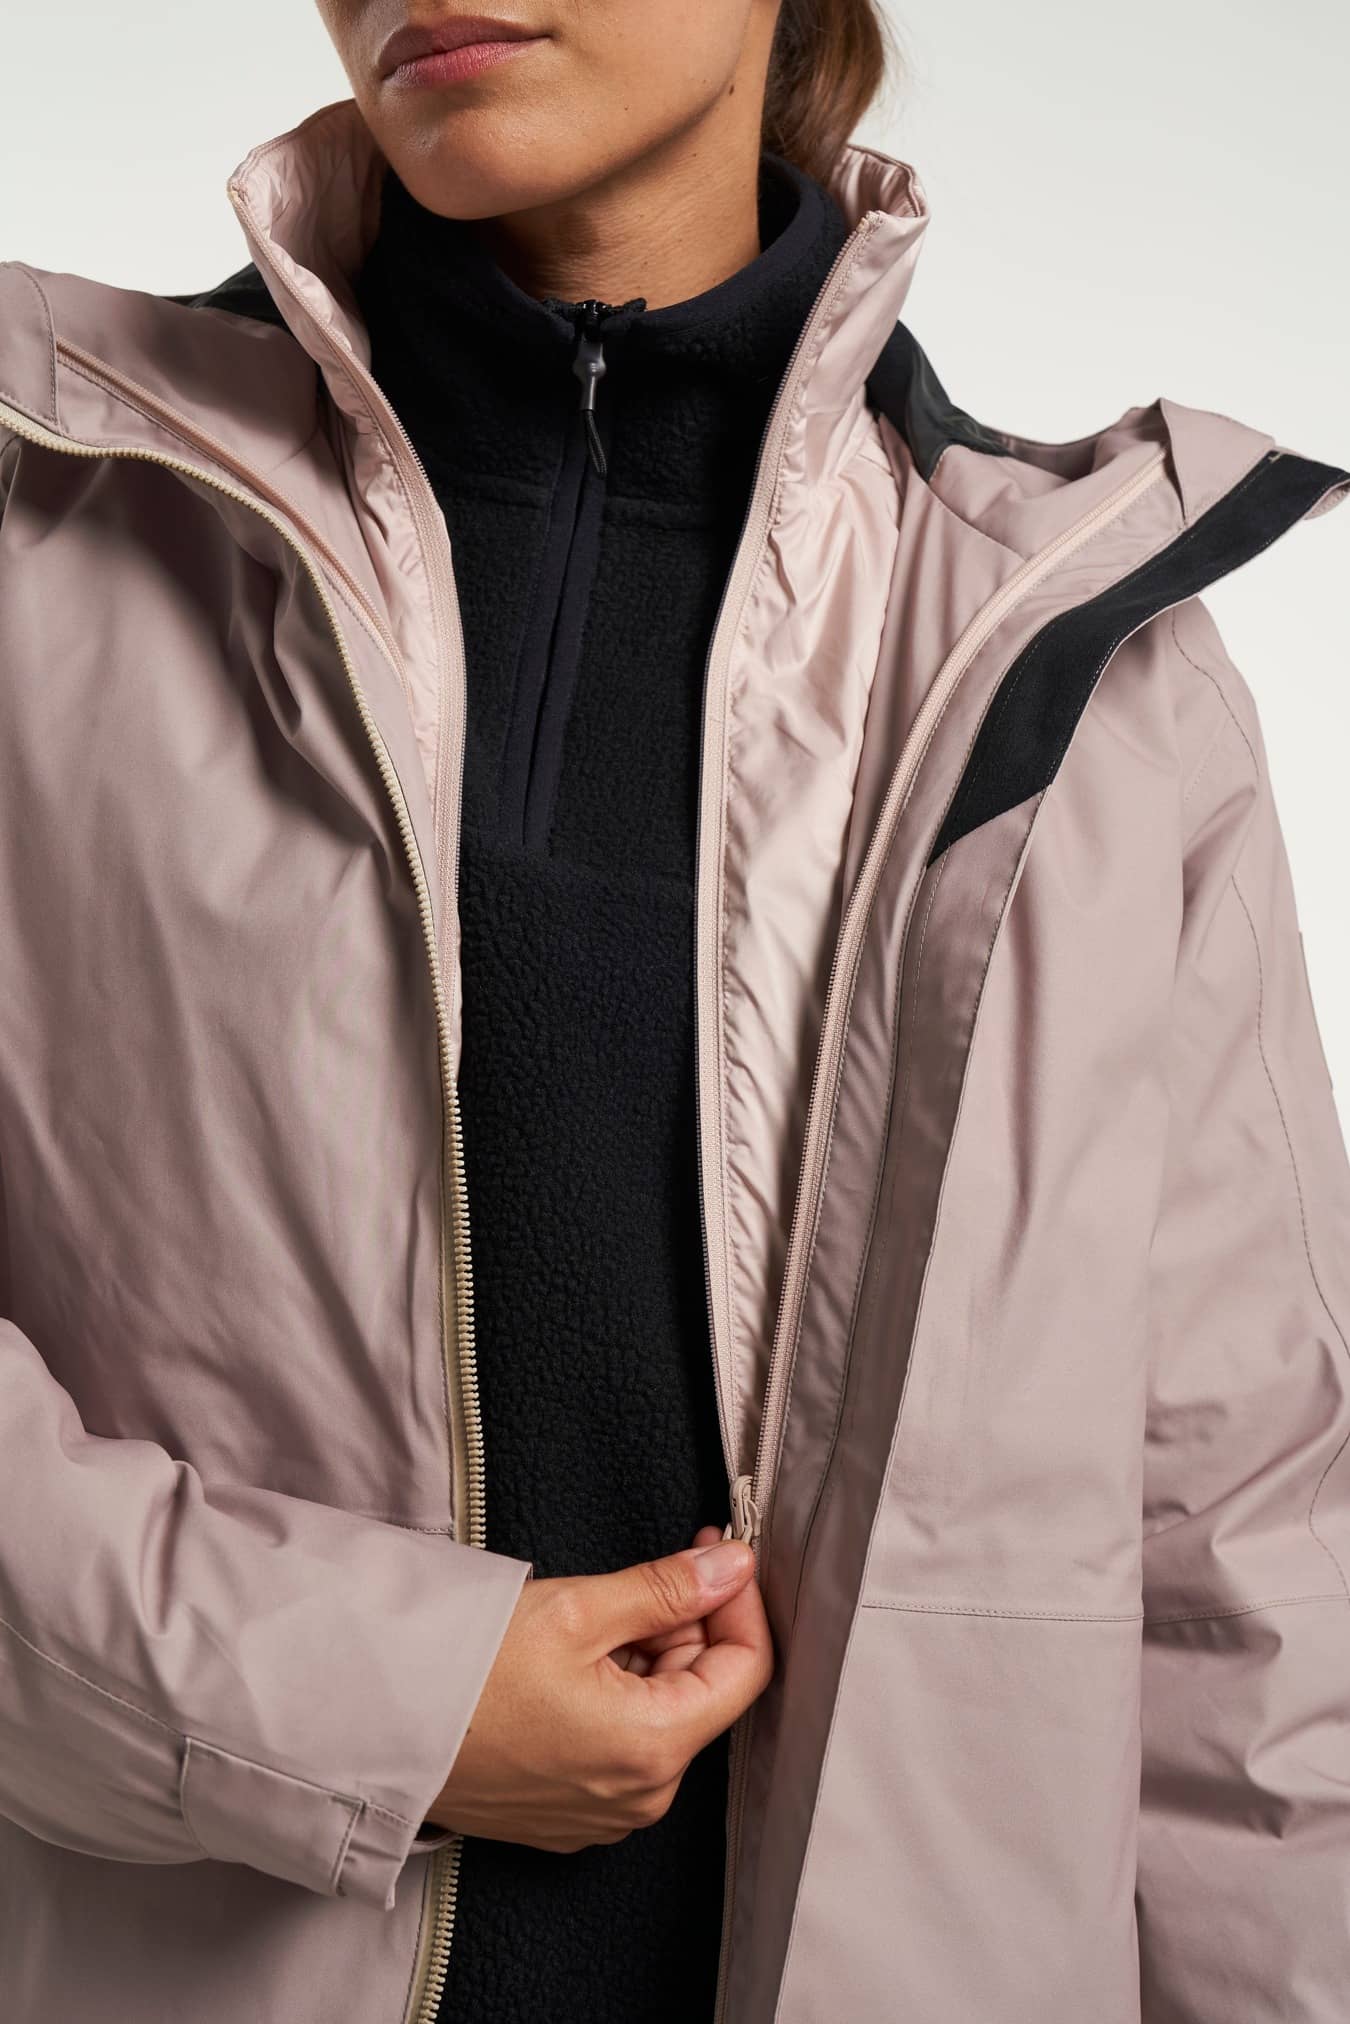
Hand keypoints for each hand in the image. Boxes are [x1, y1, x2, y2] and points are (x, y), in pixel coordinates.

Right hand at [424, 1524, 773, 1851]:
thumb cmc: (468, 1675)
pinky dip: (619, 1695)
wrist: (381, 1732)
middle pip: (703, 1692)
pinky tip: (576, 1661)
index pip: (746, 1670)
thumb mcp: (578, 1610)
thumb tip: (732, 1567)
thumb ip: (667, 1587)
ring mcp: (605, 1813)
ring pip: (663, 1715)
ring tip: (593, 1619)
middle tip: (650, 1572)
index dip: (739, 1603)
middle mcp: (641, 1797)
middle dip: (688, 1624)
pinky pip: (624, 1746)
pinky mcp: (572, 1813)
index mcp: (654, 1748)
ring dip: (650, 1657)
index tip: (720, 1556)